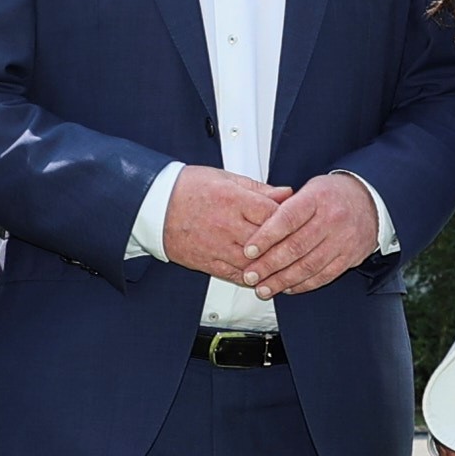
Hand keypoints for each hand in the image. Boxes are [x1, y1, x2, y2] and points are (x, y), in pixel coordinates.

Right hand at [161, 167, 290, 278]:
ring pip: (253, 263)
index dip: (290, 220)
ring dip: (271, 267)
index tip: (301, 221)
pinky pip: (235, 275)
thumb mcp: (225, 178)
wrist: (153, 206)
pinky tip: (263, 276)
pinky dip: (252, 278)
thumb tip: (286, 193)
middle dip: (285, 245)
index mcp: (231, 199)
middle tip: (301, 247)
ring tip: (286, 266)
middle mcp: (225, 225)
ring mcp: (216, 246)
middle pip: (266, 241)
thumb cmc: (187, 188)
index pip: (271, 213)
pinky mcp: (207, 262)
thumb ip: (258, 188)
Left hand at [237, 173, 381, 298]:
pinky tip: (287, 288)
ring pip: (308, 265)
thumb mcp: (309, 188)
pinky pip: (324, 276)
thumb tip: (254, 224)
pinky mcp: (349, 257)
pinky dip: (303, 285)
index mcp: (317, 198)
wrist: (370, 201)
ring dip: (282, 280)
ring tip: (264, 288)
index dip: (266, 236)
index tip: (248, 251)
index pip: (287, 218)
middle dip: (269, 265)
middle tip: (251, 276)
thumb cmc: (333, 195)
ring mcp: (342, 240)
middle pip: (296, 246)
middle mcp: (331, 219)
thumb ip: (283, 205)